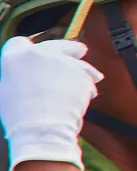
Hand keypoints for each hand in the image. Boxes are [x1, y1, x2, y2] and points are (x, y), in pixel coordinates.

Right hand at [0, 37, 101, 170]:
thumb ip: (16, 75)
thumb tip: (23, 74)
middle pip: (57, 44)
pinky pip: (87, 78)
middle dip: (69, 48)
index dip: (24, 49)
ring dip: (83, 67)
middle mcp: (41, 53)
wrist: (43, 127)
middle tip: (79, 51)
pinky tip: (88, 94)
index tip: (34, 53)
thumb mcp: (5, 90)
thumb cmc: (18, 116)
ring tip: (93, 75)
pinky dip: (87, 85)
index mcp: (16, 56)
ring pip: (78, 61)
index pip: (18, 43)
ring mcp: (64, 63)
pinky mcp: (82, 75)